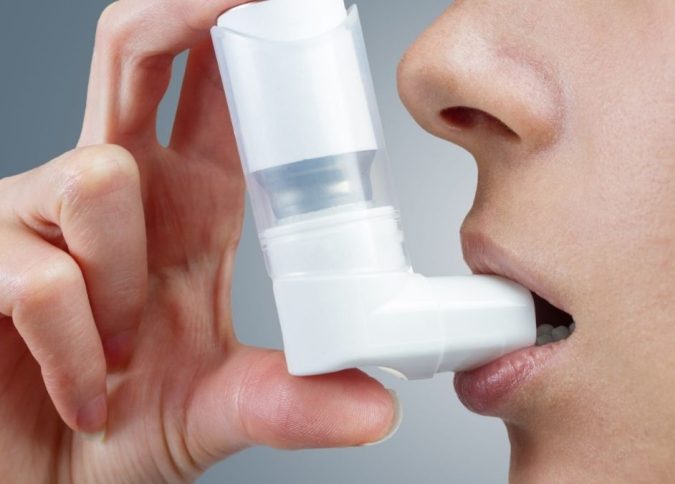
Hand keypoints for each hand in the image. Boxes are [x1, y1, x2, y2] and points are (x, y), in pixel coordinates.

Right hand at [0, 1, 398, 481]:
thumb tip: (377, 408)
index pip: (220, 87)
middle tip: (234, 2)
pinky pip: (42, 276)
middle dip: (180, 14)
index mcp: (191, 200)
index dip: (245, 34)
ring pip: (98, 175)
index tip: (294, 6)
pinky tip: (88, 391)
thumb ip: (292, 404)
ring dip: (124, 278)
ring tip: (128, 350)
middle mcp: (122, 186)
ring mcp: (47, 213)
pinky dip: (77, 350)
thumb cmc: (121, 429)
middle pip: (136, 50)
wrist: (44, 479)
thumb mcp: (219, 411)